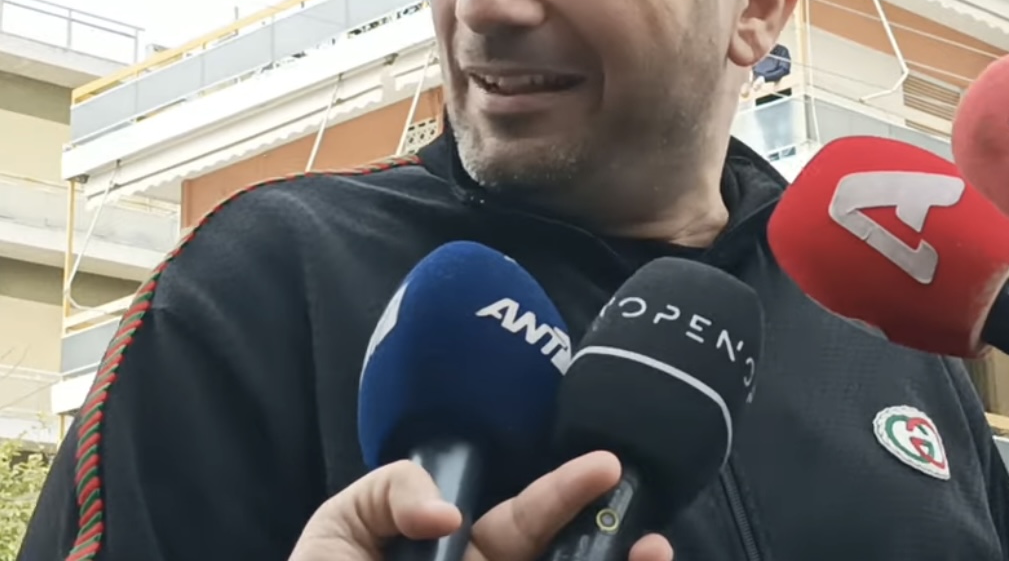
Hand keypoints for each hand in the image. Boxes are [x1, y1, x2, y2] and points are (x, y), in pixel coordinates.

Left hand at [289, 452, 672, 560]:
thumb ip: (393, 491)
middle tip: (651, 538)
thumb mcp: (341, 529)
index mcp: (469, 551)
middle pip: (570, 559)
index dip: (569, 493)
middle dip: (615, 543)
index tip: (606, 468)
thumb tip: (448, 513)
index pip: (533, 518)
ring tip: (656, 559)